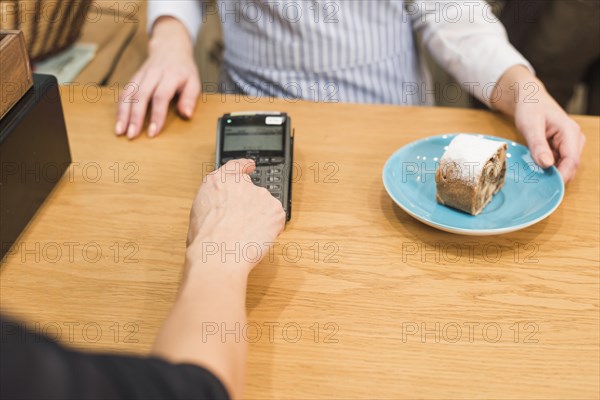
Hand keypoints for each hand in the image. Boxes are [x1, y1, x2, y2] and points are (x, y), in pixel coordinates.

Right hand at [116, 17, 199, 138]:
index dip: (157, 115)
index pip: (161, 96)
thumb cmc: (184, 70)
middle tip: (132, 135)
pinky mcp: (133, 77)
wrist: (170, 48)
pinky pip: (124, 92)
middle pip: (141, 95)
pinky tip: (118, 122)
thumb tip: (187, 115)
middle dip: (135, 117)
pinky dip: (119, 108)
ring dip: (123, 113)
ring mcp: (141, 75)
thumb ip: (190, 98)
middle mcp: (153, 74)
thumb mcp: (194, 82)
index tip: (153, 132)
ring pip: (128, 93)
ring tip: (120, 131)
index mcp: (171, 75)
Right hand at [186, 159, 285, 273]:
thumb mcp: (199, 210)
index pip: (235, 166)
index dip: (244, 167)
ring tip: (245, 236)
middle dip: (249, 208)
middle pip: (252, 192)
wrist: (219, 254)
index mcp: (219, 181)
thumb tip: (222, 208)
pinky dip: (271, 229)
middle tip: (240, 227)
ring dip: (259, 219)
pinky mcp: (275, 210)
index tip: (250, 167)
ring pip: (265, 207)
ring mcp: (261, 195)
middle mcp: (241, 184)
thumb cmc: (205, 239)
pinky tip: (257, 239)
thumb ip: (214, 201)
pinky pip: (276, 219)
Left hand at [494, 65, 584, 183]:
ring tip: (535, 178)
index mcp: (570, 132)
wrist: (530, 98)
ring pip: (565, 165)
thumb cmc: (530, 108)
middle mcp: (575, 138)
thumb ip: (538, 145)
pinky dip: (549, 168)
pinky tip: (536, 171)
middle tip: (538, 185)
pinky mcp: (562, 147)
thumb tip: (547, 165)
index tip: (549, 188)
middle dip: (557, 177)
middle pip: (571, 165)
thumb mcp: (530, 125)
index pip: (572, 160)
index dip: (562, 176)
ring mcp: (570, 143)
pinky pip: (559, 162)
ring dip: (552, 173)